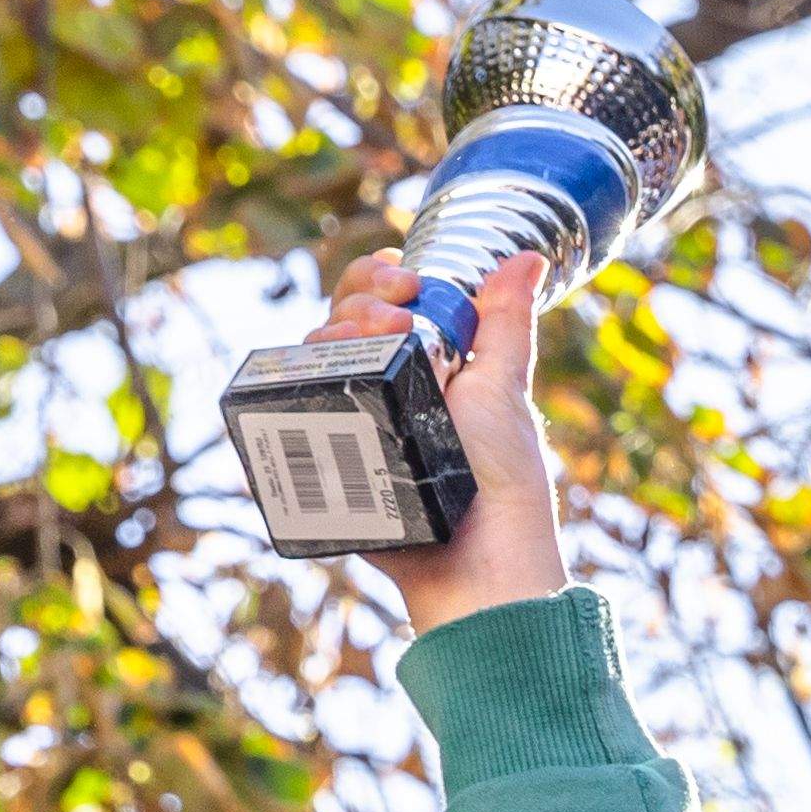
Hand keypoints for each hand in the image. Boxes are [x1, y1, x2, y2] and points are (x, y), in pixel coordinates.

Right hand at [302, 243, 568, 634]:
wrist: (475, 554)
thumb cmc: (498, 477)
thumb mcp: (502, 388)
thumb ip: (506, 323)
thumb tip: (528, 257)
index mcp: (421, 362)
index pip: (379, 299)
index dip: (380, 277)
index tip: (407, 280)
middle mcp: (380, 386)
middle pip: (339, 318)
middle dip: (360, 299)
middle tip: (397, 317)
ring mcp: (348, 420)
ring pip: (311, 357)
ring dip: (328, 334)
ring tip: (363, 345)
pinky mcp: (321, 458)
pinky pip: (285, 413)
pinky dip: (282, 389)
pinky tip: (301, 380)